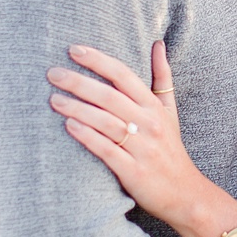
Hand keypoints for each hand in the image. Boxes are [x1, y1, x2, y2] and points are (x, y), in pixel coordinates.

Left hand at [50, 41, 236, 236]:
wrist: (184, 193)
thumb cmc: (170, 148)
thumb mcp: (170, 111)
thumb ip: (162, 78)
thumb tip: (157, 44)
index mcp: (154, 107)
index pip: (124, 76)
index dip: (98, 61)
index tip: (74, 50)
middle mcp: (149, 123)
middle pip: (110, 96)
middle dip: (79, 82)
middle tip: (52, 73)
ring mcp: (142, 147)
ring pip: (105, 122)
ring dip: (77, 108)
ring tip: (53, 100)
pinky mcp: (134, 171)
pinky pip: (107, 150)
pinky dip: (88, 137)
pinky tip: (69, 126)